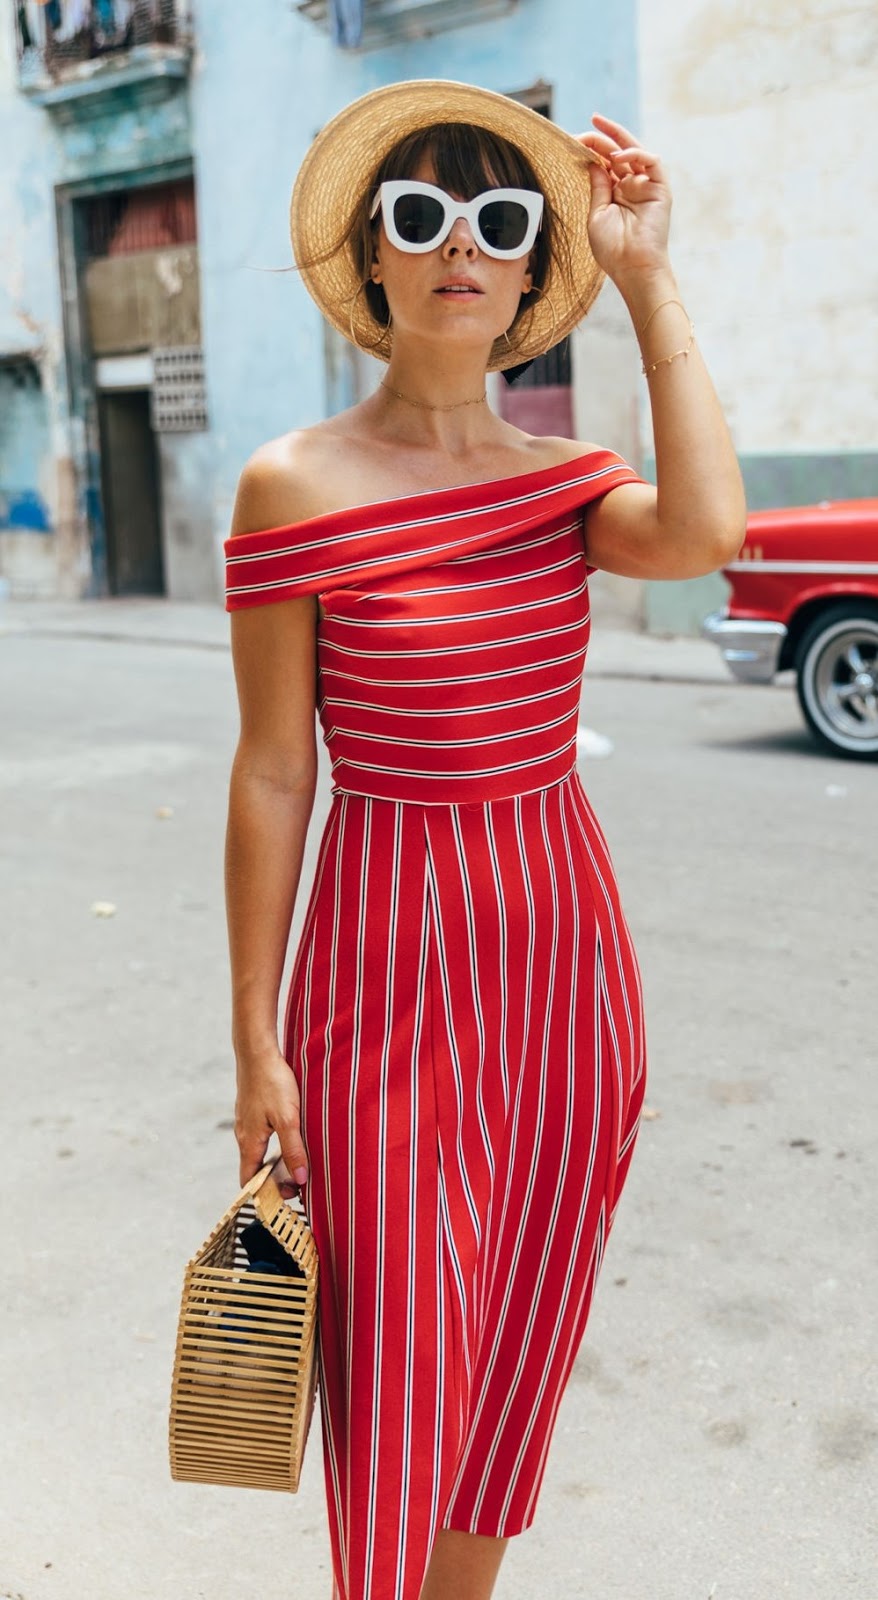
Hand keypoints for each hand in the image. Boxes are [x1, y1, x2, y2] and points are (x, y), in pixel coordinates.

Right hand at [235, 1046, 308, 1194]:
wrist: (257, 1050)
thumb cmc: (271, 1082)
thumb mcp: (288, 1119)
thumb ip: (294, 1150)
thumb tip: (299, 1180)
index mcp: (249, 1142)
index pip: (249, 1181)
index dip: (265, 1193)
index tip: (286, 1196)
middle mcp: (244, 1134)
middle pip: (254, 1167)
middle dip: (273, 1179)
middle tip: (298, 1181)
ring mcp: (246, 1120)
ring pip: (258, 1150)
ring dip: (275, 1160)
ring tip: (297, 1161)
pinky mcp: (252, 1108)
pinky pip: (260, 1134)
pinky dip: (273, 1142)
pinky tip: (290, 1135)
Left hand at [577, 114, 672, 288]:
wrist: (633, 268)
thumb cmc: (613, 249)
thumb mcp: (597, 214)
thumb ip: (597, 187)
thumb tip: (592, 162)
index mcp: (615, 193)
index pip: (604, 163)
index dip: (591, 150)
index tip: (574, 140)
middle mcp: (632, 186)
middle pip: (618, 153)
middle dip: (603, 136)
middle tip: (590, 123)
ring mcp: (646, 186)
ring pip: (635, 151)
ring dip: (617, 139)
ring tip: (598, 132)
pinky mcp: (660, 188)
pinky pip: (651, 161)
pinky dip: (636, 153)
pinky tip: (618, 156)